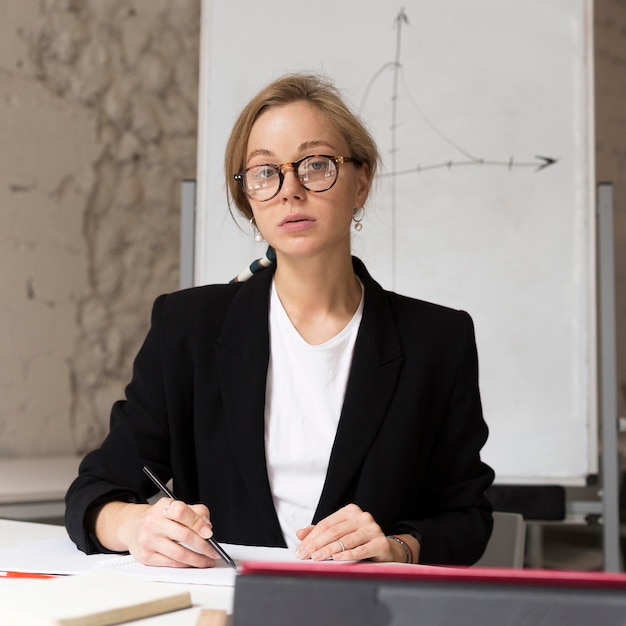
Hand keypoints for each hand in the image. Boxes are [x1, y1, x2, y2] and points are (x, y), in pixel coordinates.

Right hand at [93, 498, 218, 567]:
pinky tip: (193, 563)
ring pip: (179, 553)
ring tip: (208, 560)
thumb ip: (195, 512)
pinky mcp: (146, 557)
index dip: (198, 522)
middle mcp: (153, 523)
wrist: (132, 526)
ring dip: (197, 559)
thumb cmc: (159, 517)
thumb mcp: (175, 506)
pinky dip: (186, 565)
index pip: (182, 512)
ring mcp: (148, 541)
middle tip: (214, 551)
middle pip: (183, 535)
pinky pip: (171, 563)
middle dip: (203, 546)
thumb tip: (207, 527)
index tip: (209, 532)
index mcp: (163, 507)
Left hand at [294, 503, 398, 562]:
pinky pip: (360, 550)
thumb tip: (299, 534)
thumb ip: (320, 532)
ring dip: (328, 550)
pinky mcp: (380, 543)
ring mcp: (373, 528)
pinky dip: (347, 555)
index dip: (311, 537)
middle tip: (305, 556)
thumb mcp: (339, 533)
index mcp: (350, 511)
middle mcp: (362, 517)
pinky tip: (336, 558)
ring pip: (346, 540)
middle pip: (334, 531)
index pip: (326, 524)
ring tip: (317, 558)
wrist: (385, 548)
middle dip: (317, 545)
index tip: (300, 550)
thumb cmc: (358, 540)